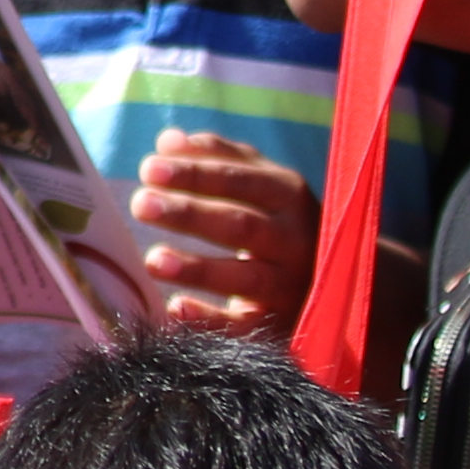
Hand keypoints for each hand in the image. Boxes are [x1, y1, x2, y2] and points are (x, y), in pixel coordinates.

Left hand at [128, 132, 318, 332]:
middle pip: (242, 226)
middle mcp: (295, 239)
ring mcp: (291, 285)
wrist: (329, 279)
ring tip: (152, 259)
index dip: (197, 174)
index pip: (241, 180)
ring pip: (246, 278)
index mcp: (288, 195)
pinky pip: (245, 327)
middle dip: (190, 214)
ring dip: (198, 269)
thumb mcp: (259, 180)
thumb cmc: (277, 219)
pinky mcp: (281, 324)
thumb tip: (168, 142)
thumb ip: (217, 157)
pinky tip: (175, 307)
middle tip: (140, 204)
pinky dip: (211, 320)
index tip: (148, 168)